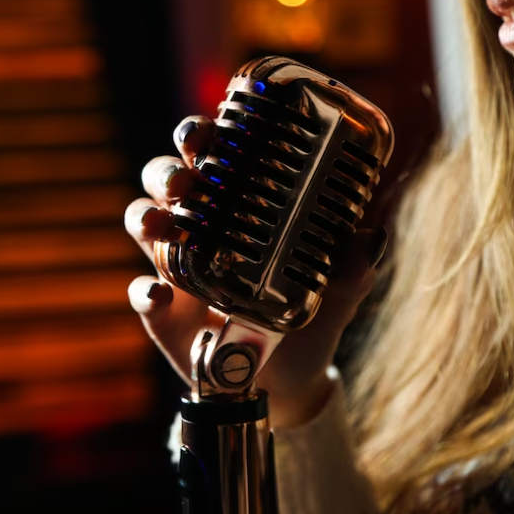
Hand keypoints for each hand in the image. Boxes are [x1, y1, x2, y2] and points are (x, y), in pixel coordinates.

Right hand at [124, 116, 387, 426]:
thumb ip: (353, 266)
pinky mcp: (163, 314)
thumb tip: (372, 236)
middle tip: (184, 180)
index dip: (199, 137)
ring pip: (142, 224)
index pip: (212, 159)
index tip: (203, 132)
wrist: (287, 382)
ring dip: (145, 216)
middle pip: (165, 181)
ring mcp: (175, 269)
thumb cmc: (309, 321)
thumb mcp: (337, 292)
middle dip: (167, 172)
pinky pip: (141, 295)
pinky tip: (158, 295)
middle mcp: (199, 229)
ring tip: (159, 224)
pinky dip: (144, 292)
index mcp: (237, 209)